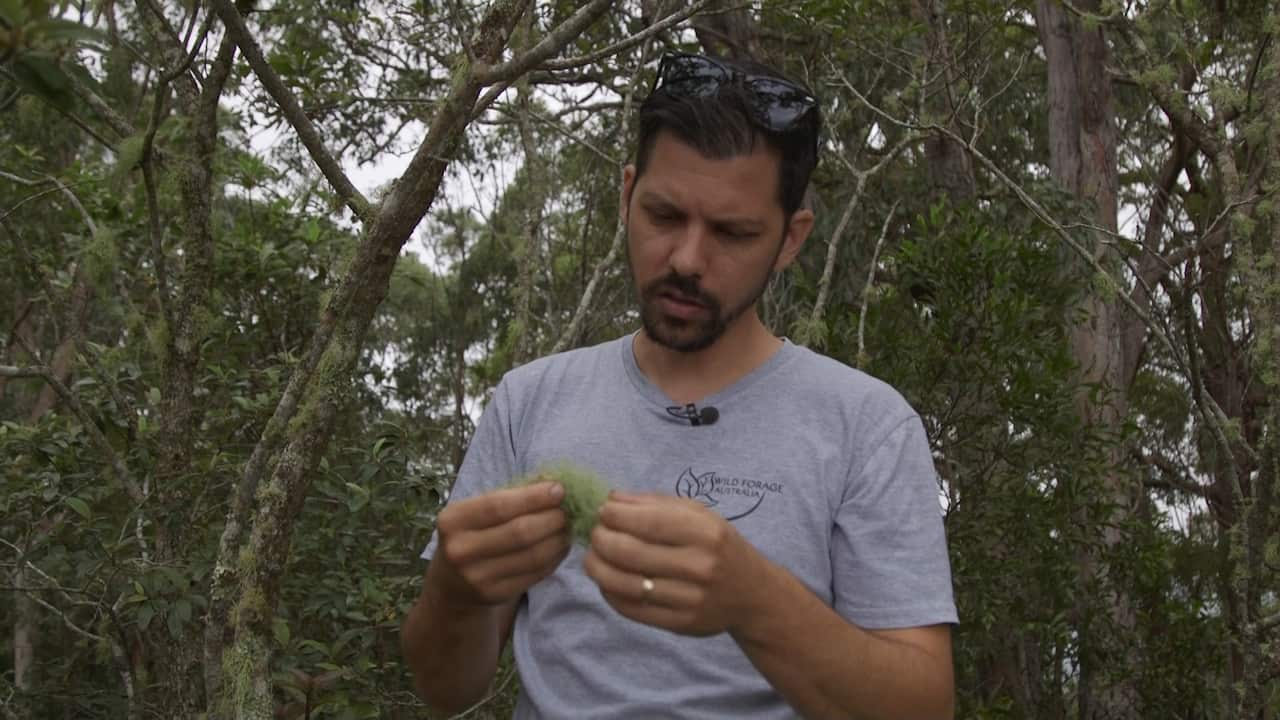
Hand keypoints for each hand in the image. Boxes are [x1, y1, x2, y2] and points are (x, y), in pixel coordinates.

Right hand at [428, 480, 570, 606]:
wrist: (452, 583)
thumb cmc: (473, 533)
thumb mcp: (477, 511)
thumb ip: (511, 497)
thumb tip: (554, 485)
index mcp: (453, 520)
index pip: (499, 505)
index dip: (533, 497)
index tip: (559, 489)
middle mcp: (460, 550)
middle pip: (520, 532)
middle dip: (552, 518)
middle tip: (569, 510)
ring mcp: (477, 577)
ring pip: (532, 556)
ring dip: (558, 539)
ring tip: (568, 527)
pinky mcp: (495, 595)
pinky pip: (535, 574)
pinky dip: (554, 558)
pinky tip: (560, 546)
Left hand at [583, 492, 765, 635]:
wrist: (752, 594)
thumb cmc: (718, 545)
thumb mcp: (699, 514)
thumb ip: (655, 503)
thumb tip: (611, 500)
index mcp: (705, 533)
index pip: (647, 521)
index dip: (615, 515)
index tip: (603, 511)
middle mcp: (699, 566)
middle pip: (628, 552)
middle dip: (601, 539)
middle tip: (596, 533)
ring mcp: (690, 599)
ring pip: (625, 583)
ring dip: (597, 567)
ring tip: (593, 556)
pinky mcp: (680, 624)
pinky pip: (631, 609)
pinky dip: (609, 592)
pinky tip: (607, 580)